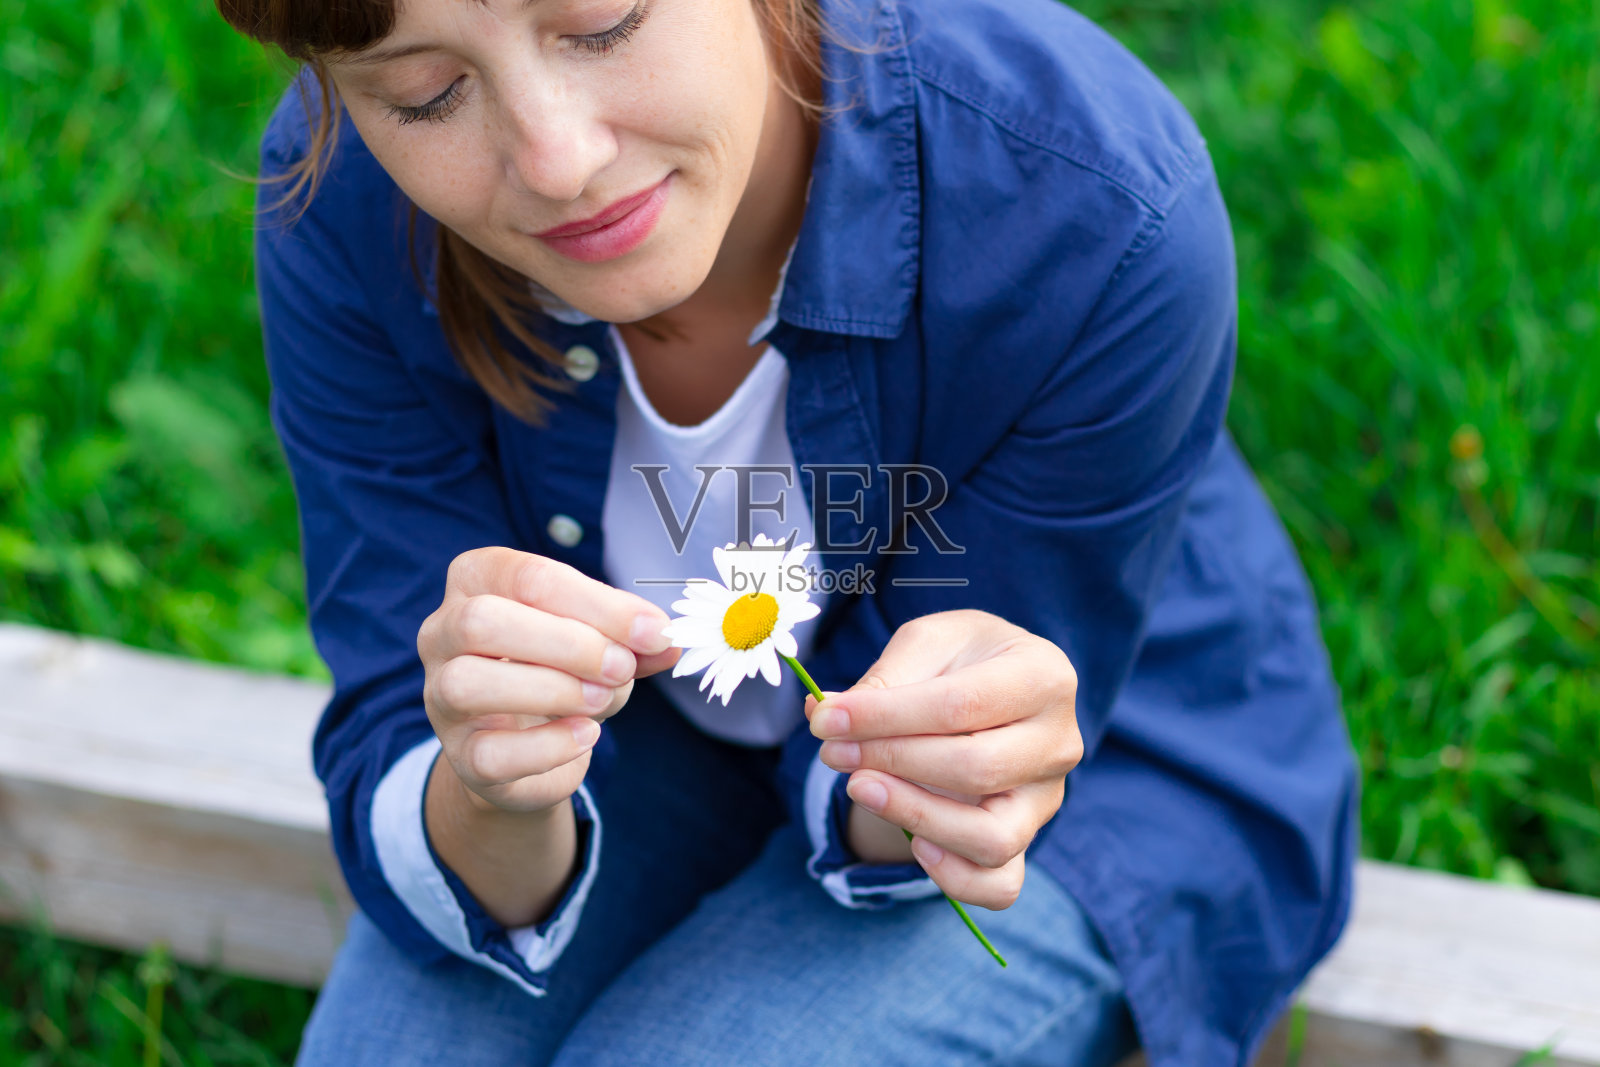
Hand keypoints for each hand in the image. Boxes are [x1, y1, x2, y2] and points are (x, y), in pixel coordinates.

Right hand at [418, 547, 678, 813]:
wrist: (529, 748)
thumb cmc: (561, 670)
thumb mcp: (599, 640)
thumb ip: (628, 636)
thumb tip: (665, 639)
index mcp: (477, 580)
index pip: (529, 577)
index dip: (598, 605)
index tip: (652, 632)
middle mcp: (442, 631)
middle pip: (483, 621)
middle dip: (568, 644)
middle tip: (621, 668)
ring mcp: (440, 695)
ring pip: (469, 683)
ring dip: (553, 690)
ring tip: (603, 700)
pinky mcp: (459, 755)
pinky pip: (491, 752)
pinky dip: (549, 746)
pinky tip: (585, 735)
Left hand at [807, 609, 1081, 909]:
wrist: (986, 690)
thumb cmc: (957, 663)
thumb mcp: (926, 644)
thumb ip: (885, 677)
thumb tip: (825, 716)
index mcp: (1044, 676)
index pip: (961, 705)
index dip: (886, 716)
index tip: (827, 719)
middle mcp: (1059, 743)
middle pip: (976, 769)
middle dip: (892, 762)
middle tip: (833, 751)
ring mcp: (1046, 800)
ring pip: (991, 838)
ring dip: (914, 817)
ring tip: (859, 787)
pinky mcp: (1027, 842)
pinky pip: (999, 886)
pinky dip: (953, 877)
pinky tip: (912, 844)